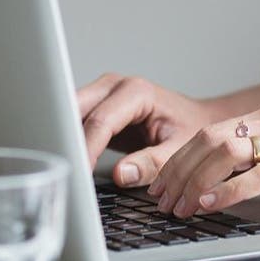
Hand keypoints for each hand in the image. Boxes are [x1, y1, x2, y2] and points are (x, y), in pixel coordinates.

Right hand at [77, 74, 220, 187]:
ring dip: (65, 139)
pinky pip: (74, 121)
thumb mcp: (179, 149)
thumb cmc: (191, 130)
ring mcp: (102, 94)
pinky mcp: (96, 106)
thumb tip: (122, 174)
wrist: (195, 119)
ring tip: (63, 167)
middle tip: (64, 171)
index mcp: (137, 91)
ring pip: (69, 113)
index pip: (101, 121)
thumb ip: (153, 163)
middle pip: (76, 110)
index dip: (87, 149)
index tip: (80, 173)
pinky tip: (70, 160)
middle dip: (68, 141)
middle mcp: (115, 86)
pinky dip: (69, 140)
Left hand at [148, 102, 259, 217]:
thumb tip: (223, 177)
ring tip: (179, 206)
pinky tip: (211, 205)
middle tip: (160, 199)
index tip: (161, 183)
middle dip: (178, 171)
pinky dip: (227, 191)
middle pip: (211, 140)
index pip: (212, 132)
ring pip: (228, 153)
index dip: (180, 159)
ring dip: (195, 181)